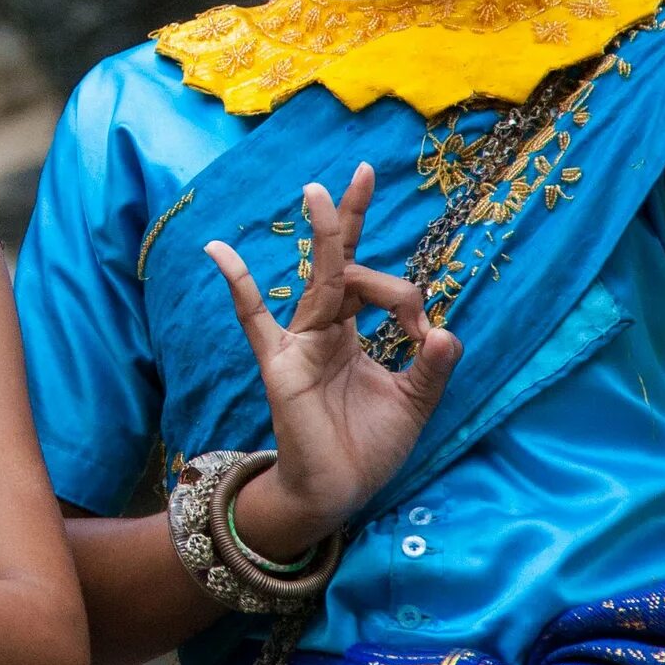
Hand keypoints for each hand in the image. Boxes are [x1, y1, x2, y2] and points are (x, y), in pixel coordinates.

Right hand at [203, 164, 457, 557]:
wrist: (336, 493)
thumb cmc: (369, 448)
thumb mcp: (415, 404)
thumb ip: (432, 368)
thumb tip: (447, 331)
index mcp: (354, 333)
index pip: (376, 286)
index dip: (407, 295)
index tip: (426, 330)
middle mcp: (324, 329)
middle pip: (345, 266)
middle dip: (353, 220)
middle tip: (366, 171)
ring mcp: (299, 342)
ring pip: (319, 280)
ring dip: (326, 234)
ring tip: (321, 190)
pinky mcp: (280, 365)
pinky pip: (253, 319)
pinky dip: (237, 284)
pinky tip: (217, 249)